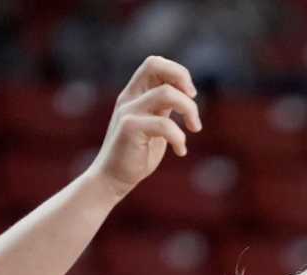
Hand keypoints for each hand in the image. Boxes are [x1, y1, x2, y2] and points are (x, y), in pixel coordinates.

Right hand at [87, 55, 200, 197]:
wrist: (112, 180)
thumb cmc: (136, 154)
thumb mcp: (154, 124)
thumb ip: (164, 108)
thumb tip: (187, 95)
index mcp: (135, 94)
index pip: (154, 63)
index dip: (177, 72)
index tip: (190, 95)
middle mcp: (129, 98)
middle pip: (155, 64)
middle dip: (182, 77)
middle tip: (193, 99)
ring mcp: (128, 112)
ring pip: (167, 93)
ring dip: (189, 110)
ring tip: (194, 128)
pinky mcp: (129, 129)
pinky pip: (164, 125)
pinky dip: (179, 137)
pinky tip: (180, 151)